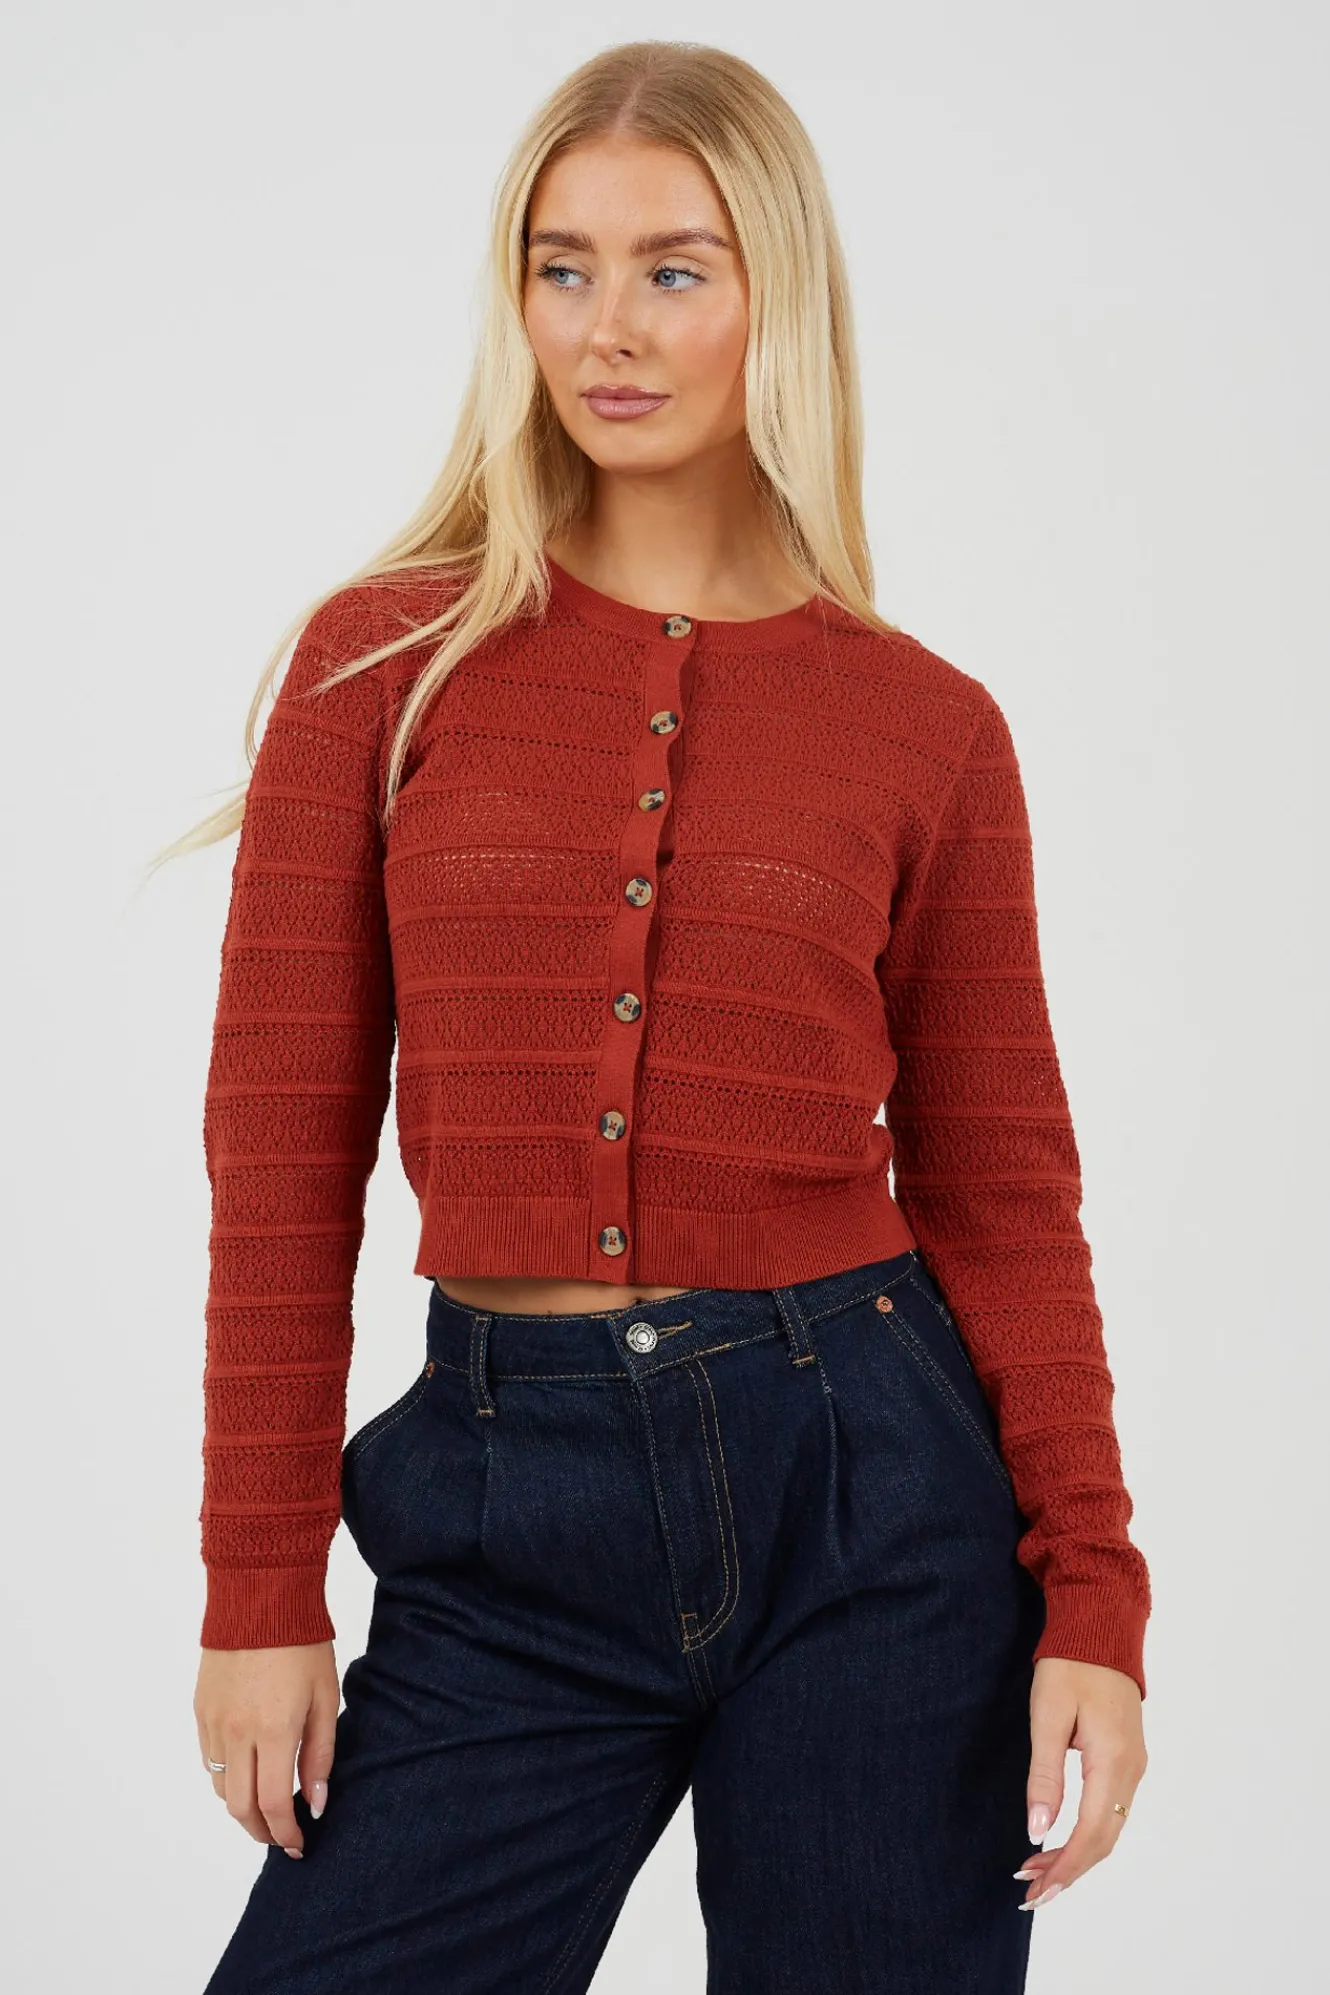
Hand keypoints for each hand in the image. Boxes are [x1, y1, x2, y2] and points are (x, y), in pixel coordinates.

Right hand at [194, 1642, 340, 1855]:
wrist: (259, 1595)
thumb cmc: (302, 1642)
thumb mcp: (326, 1696)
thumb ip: (320, 1754)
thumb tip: (317, 1803)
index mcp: (274, 1731)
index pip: (274, 1805)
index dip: (286, 1834)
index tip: (299, 1844)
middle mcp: (237, 1733)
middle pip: (240, 1809)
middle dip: (262, 1833)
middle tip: (282, 1837)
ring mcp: (214, 1722)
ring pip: (220, 1789)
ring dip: (242, 1809)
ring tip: (266, 1810)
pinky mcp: (200, 1710)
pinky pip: (209, 1760)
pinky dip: (227, 1779)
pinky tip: (247, 1773)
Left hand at [1014, 1657, 1147, 1909]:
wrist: (1100, 1629)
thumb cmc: (1069, 1667)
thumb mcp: (1047, 1717)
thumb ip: (1044, 1776)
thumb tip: (1038, 1831)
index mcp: (1112, 1761)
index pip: (1092, 1834)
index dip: (1065, 1868)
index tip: (1037, 1892)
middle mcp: (1131, 1771)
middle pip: (1104, 1840)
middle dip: (1068, 1871)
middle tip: (1030, 1893)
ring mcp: (1134, 1766)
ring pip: (1109, 1828)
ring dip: (1075, 1855)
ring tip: (1037, 1872)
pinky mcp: (1128, 1760)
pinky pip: (1111, 1810)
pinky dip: (1086, 1833)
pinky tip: (1060, 1839)